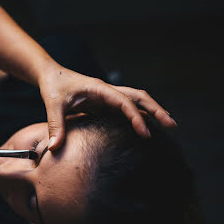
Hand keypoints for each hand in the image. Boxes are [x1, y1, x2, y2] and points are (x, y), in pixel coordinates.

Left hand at [39, 65, 176, 150]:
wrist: (51, 76)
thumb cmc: (53, 87)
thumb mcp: (53, 105)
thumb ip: (55, 125)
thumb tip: (54, 147)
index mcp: (99, 88)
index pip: (123, 102)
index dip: (135, 117)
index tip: (144, 133)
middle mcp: (107, 91)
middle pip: (138, 97)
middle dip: (156, 110)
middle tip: (172, 125)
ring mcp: (107, 97)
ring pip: (135, 102)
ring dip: (151, 112)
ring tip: (167, 125)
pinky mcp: (104, 103)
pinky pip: (125, 110)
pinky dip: (138, 116)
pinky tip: (146, 128)